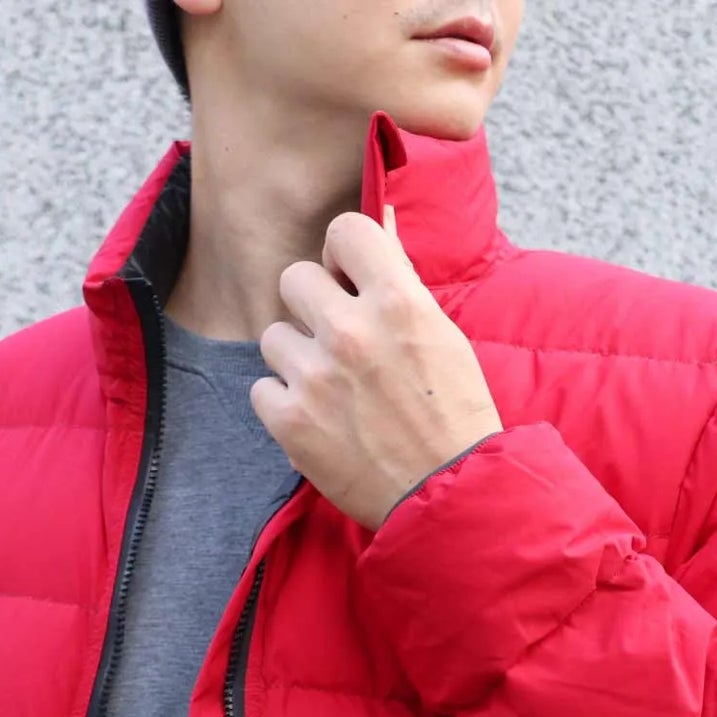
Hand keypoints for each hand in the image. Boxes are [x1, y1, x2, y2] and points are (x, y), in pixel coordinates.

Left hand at [251, 203, 502, 531]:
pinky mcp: (291, 421)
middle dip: (313, 308)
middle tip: (337, 343)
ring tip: (331, 391)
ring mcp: (317, 377)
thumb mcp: (442, 338)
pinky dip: (284, 406)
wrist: (449, 498)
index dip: (343, 256)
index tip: (349, 281)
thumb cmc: (455, 418)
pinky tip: (318, 423)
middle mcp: (352, 332)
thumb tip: (381, 218)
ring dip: (297, 360)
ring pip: (274, 336)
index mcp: (399, 302)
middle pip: (295, 279)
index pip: (343, 230)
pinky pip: (261, 389)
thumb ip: (401, 282)